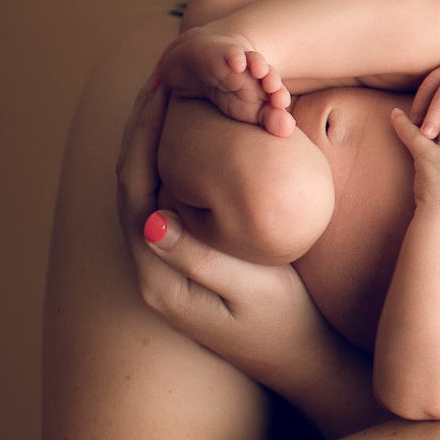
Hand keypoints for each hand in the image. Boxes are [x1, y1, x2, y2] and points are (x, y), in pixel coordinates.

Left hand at [117, 75, 334, 380]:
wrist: (305, 362)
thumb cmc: (285, 325)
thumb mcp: (248, 291)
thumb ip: (197, 258)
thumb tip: (148, 221)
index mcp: (156, 274)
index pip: (135, 189)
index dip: (143, 136)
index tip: (164, 91)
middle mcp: (151, 268)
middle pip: (133, 183)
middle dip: (144, 129)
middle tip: (165, 78)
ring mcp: (168, 264)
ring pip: (150, 188)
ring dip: (158, 142)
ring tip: (176, 96)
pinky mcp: (189, 260)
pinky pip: (172, 199)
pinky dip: (178, 162)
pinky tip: (201, 138)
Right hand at [154, 24, 295, 135]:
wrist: (203, 67)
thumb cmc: (230, 93)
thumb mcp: (248, 112)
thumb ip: (269, 121)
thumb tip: (287, 130)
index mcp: (267, 91)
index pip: (279, 97)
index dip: (281, 102)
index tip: (283, 113)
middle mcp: (259, 75)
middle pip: (271, 78)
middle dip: (276, 86)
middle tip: (279, 98)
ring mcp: (244, 62)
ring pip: (256, 61)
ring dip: (261, 66)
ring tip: (261, 72)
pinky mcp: (226, 52)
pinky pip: (233, 53)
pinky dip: (236, 57)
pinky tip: (238, 64)